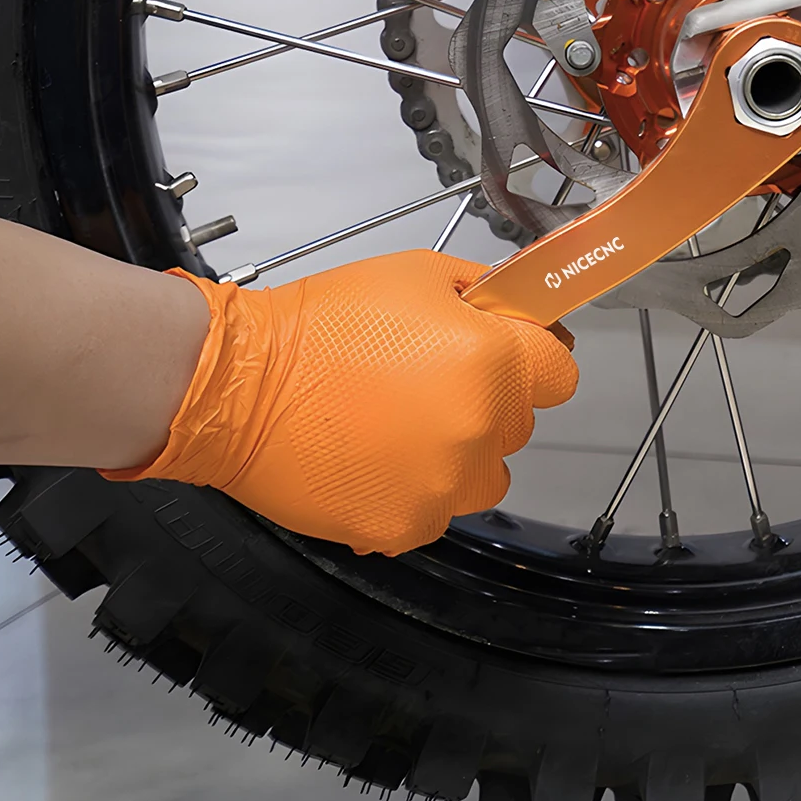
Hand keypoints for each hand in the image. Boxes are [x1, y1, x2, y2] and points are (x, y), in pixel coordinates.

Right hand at [103, 250, 577, 554]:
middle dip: (488, 400)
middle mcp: (479, 430)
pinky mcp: (403, 527)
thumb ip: (483, 295)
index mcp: (491, 362)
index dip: (534, 357)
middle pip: (519, 423)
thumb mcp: (418, 274)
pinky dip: (413, 489)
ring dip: (459, 453)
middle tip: (428, 379)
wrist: (241, 384)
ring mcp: (443, 487)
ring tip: (399, 424)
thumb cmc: (325, 321)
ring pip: (484, 474)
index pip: (560, 372)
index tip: (508, 353)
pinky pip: (435, 509)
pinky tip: (371, 457)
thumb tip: (518, 311)